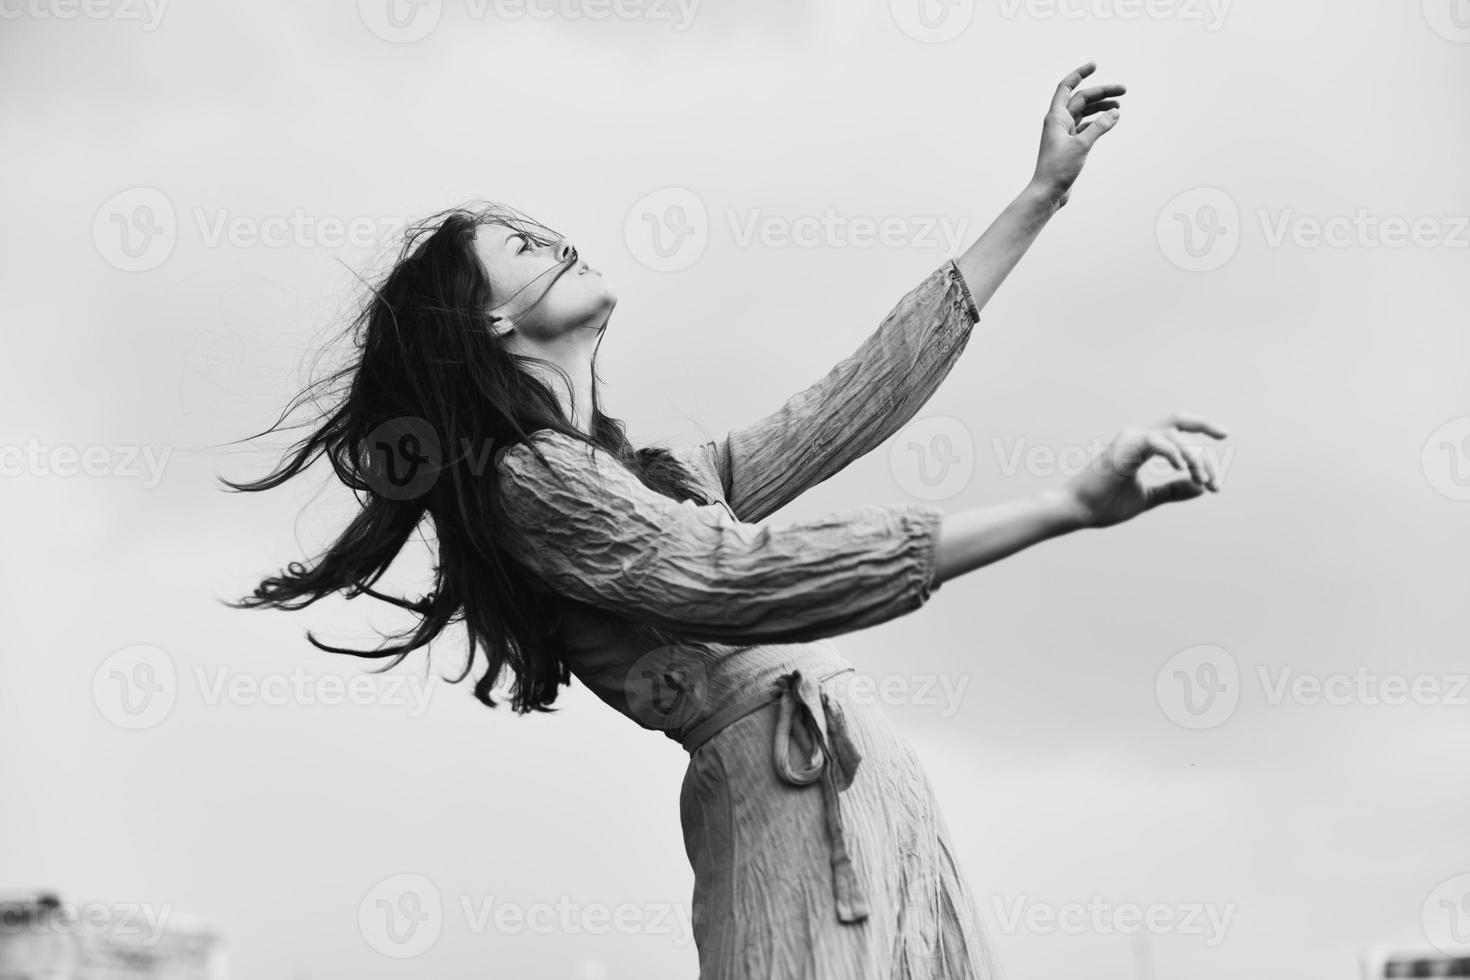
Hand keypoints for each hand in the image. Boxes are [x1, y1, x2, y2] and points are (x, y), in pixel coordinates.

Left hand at [1031, 61, 1125, 207]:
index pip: (1066, 87)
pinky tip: (1110, 121)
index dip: (1079, 74)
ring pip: (1084, 113)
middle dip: (1101, 92)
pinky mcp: (1069, 145)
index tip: (1095, 65)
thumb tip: (1115, 113)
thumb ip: (1099, 127)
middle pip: (1081, 99)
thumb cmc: (1058, 170)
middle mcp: (1058, 122)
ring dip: (1101, 107)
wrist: (1047, 193)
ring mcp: (1064, 134)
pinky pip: (1085, 127)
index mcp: (1055, 117)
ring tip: (1119, 107)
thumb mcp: (1082, 146)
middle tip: (1124, 91)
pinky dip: (1097, 122)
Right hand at [1058, 414, 1227, 529]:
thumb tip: (1200, 486)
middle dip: (1206, 427)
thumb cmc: (1103, 505)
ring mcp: (1129, 439)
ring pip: (1175, 436)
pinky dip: (1177, 455)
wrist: (1076, 512)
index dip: (1201, 435)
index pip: (1177, 431)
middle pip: (1180, 422)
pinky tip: (1185, 471)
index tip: (1220, 457)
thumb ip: (1171, 490)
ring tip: (1204, 481)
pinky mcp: (1124, 448)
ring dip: (1196, 458)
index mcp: (1141, 446)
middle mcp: (1136, 437)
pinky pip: (1159, 442)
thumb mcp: (1146, 498)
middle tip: (1223, 452)